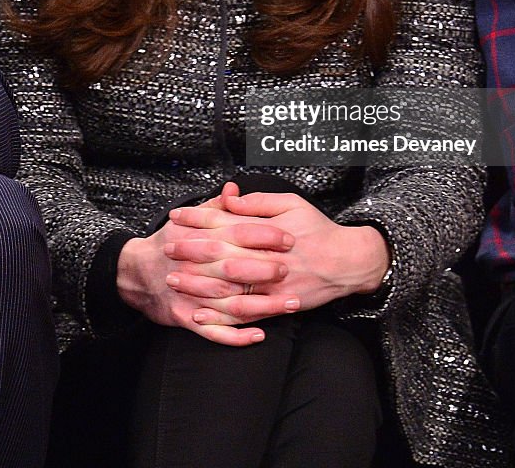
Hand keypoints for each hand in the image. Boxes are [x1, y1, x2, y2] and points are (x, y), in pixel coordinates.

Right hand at [116, 205, 298, 345]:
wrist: (136, 273)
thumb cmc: (169, 244)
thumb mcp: (188, 220)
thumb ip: (215, 207)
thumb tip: (234, 189)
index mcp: (200, 238)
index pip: (237, 233)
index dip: (265, 235)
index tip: (289, 238)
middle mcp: (196, 265)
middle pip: (236, 267)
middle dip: (266, 269)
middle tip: (291, 270)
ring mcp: (191, 294)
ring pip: (231, 301)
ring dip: (263, 306)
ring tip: (291, 304)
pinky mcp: (186, 317)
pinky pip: (214, 331)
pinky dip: (236, 336)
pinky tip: (259, 335)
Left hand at [166, 188, 390, 326]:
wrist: (347, 262)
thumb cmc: (317, 229)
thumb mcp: (291, 204)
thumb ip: (258, 203)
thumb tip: (229, 198)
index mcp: (267, 228)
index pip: (225, 220)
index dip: (198, 218)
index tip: (175, 215)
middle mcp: (267, 255)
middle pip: (222, 252)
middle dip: (191, 250)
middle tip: (167, 248)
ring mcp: (271, 283)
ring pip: (229, 286)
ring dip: (199, 283)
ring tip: (174, 280)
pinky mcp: (277, 305)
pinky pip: (245, 314)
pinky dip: (221, 316)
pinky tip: (200, 315)